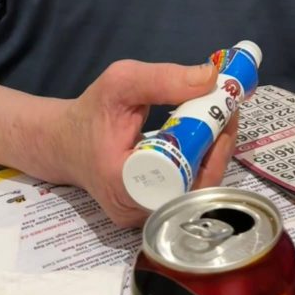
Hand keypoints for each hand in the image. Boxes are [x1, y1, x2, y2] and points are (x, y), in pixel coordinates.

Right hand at [54, 60, 235, 227]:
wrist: (64, 142)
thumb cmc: (91, 112)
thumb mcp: (121, 82)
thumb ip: (163, 78)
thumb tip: (211, 78)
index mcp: (123, 184)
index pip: (183, 178)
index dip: (212, 149)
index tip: (225, 115)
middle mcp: (135, 210)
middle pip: (195, 188)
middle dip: (220, 148)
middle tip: (229, 113)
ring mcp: (143, 216)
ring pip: (194, 192)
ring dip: (215, 155)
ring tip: (222, 120)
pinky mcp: (150, 211)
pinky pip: (186, 191)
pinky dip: (202, 163)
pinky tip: (209, 137)